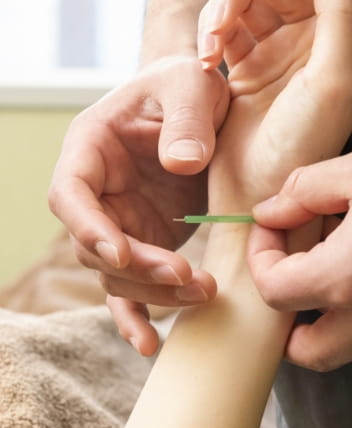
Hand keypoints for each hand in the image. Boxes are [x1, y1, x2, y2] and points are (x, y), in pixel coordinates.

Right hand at [48, 56, 228, 354]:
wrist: (201, 105)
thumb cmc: (187, 84)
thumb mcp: (191, 84)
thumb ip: (187, 118)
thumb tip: (181, 164)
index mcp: (91, 148)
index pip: (70, 194)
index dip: (89, 227)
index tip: (121, 251)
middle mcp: (97, 191)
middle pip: (94, 245)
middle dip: (136, 267)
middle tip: (184, 276)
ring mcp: (119, 220)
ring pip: (117, 273)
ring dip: (153, 293)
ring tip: (203, 293)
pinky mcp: (144, 239)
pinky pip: (131, 285)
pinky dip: (139, 313)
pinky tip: (150, 343)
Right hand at [199, 0, 351, 212]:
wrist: (258, 193)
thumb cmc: (300, 148)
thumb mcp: (331, 82)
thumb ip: (339, 16)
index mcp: (340, 35)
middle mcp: (311, 37)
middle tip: (218, 24)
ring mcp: (276, 50)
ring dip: (217, 11)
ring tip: (206, 51)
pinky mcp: (245, 65)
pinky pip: (224, 27)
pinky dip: (209, 34)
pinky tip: (204, 62)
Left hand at [248, 116, 351, 370]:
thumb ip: (303, 194)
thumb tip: (270, 212)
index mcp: (344, 280)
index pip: (273, 293)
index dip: (260, 257)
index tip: (271, 226)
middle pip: (304, 350)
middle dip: (284, 316)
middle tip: (287, 267)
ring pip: (343, 345)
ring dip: (319, 314)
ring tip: (325, 257)